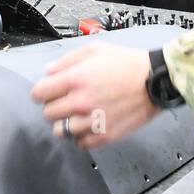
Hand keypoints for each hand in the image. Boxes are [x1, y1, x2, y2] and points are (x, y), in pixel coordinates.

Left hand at [31, 43, 159, 149]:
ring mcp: (92, 121)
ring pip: (61, 131)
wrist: (154, 80)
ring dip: (66, 122)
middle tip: (65, 101)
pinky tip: (88, 124)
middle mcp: (80, 102)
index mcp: (75, 79)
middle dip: (54, 106)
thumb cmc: (128, 64)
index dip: (42, 91)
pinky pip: (80, 143)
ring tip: (78, 114)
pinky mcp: (104, 135)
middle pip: (48, 114)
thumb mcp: (95, 50)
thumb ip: (67, 60)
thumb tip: (49, 71)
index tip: (47, 92)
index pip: (39, 93)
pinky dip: (81, 136)